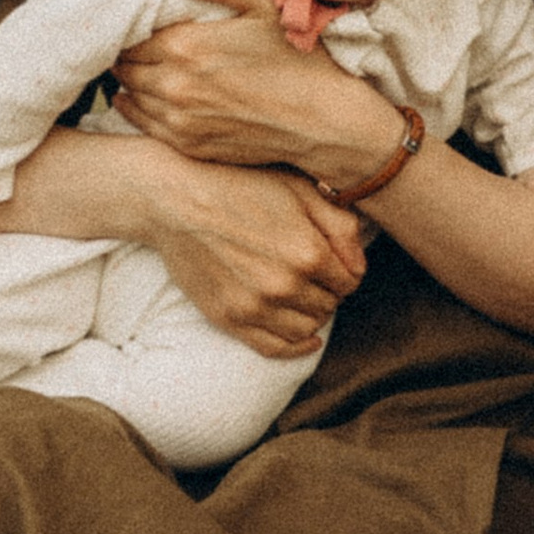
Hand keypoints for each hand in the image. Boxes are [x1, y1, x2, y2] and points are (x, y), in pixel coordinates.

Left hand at [114, 0, 396, 180]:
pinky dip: (139, 108)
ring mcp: (180, 121)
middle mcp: (174, 87)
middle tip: (137, 40)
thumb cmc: (300, 59)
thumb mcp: (264, 5)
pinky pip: (145, 125)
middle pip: (125, 65)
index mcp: (186, 47)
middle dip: (127, 51)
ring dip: (131, 80)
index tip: (139, 19)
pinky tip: (145, 97)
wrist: (326, 122)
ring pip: (130, 95)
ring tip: (142, 65)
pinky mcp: (190, 147)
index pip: (132, 34)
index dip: (131, 25)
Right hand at [134, 153, 365, 356]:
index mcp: (308, 253)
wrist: (175, 200)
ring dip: (312, 315)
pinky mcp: (230, 319)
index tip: (333, 262)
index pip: (350, 280)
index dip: (345, 271)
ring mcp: (255, 307)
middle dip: (328, 291)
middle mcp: (285, 286)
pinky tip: (307, 338)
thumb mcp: (298, 188)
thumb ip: (339, 225)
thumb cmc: (238, 185)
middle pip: (329, 305)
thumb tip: (359, 265)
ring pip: (307, 329)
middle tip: (314, 275)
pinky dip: (296, 347)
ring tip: (302, 295)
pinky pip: (274, 348)